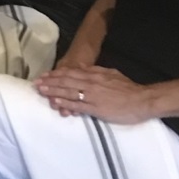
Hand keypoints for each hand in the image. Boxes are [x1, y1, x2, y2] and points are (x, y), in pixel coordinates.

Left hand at [34, 64, 154, 124]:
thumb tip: (86, 71)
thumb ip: (97, 73)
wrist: (142, 100)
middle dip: (50, 82)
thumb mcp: (112, 74)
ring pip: (68, 92)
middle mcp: (91, 83)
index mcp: (95, 74)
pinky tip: (55, 103)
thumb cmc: (129, 89)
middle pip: (66, 81)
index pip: (71, 72)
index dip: (56, 74)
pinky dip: (65, 104)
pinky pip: (77, 105)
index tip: (45, 75)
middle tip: (36, 83)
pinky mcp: (95, 108)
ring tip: (41, 91)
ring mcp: (92, 96)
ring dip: (53, 91)